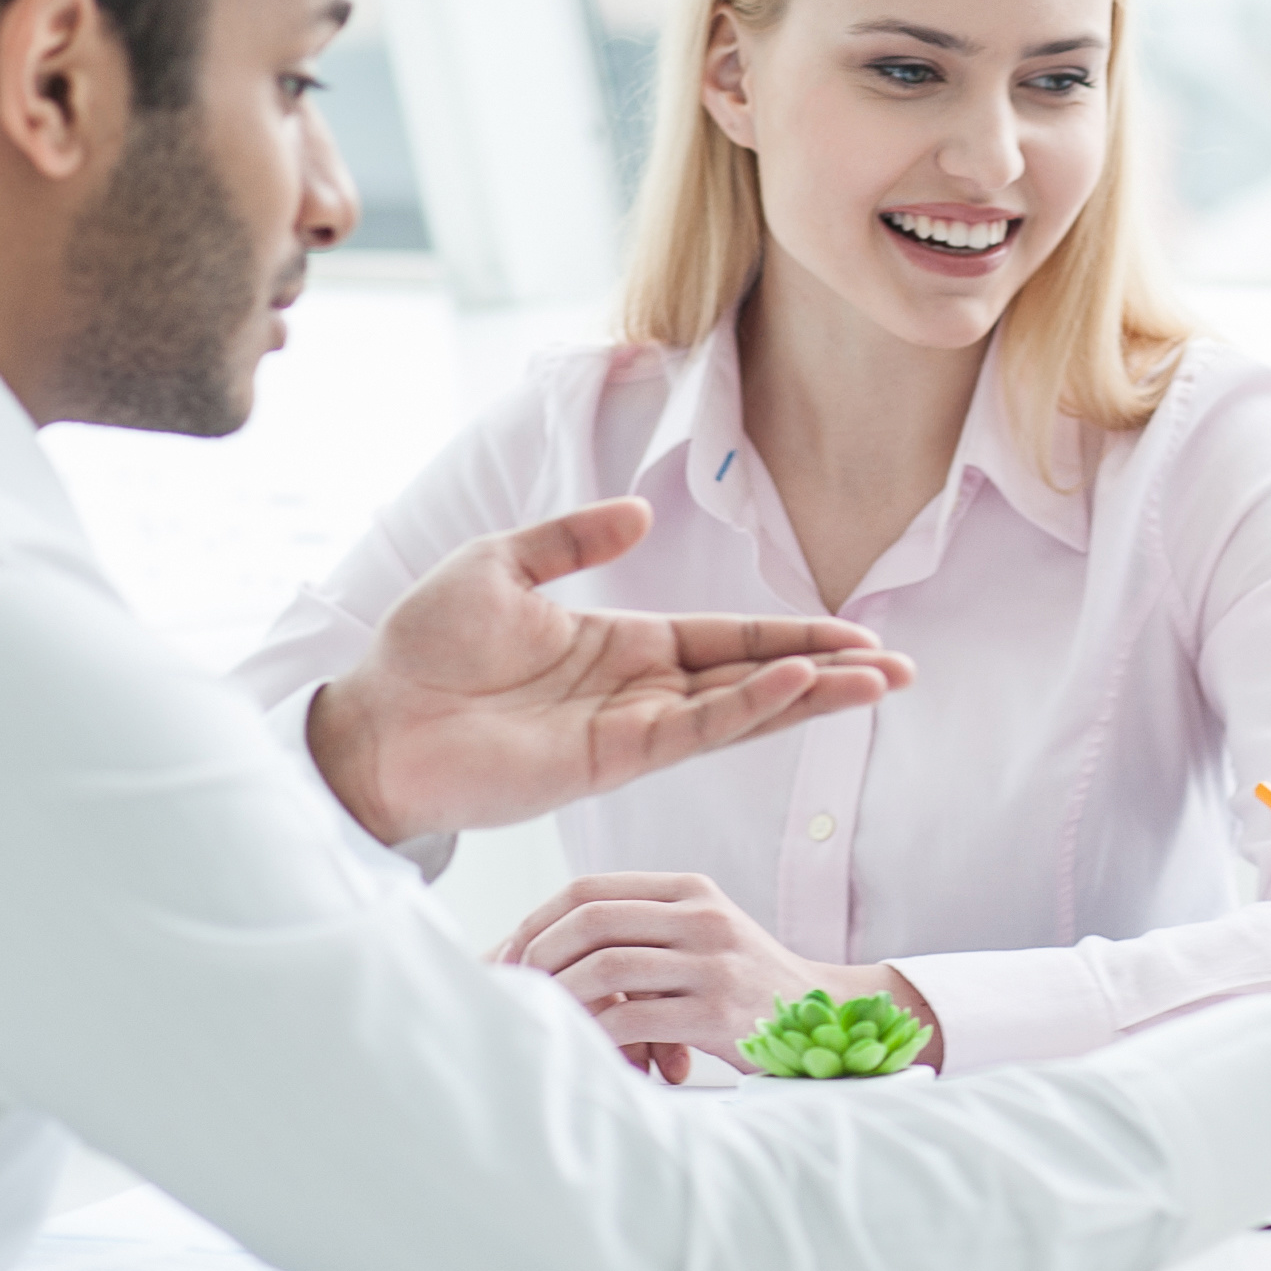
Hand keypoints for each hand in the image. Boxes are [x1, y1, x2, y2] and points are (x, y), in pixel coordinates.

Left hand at [305, 500, 912, 841]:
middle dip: (828, 671)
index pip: (726, 637)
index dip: (791, 632)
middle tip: (901, 669)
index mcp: (619, 641)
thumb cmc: (421, 647)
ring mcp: (629, 727)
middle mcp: (638, 689)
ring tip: (877, 681)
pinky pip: (695, 727)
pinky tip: (796, 684)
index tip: (857, 633)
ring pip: (741, 709)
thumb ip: (573, 538)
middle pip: (754, 675)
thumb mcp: (501, 564)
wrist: (370, 718)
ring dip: (809, 693)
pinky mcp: (608, 759)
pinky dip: (749, 707)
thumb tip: (642, 511)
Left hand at [501, 871, 938, 1076]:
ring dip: (560, 995)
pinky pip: (631, 1017)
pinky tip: (584, 1048)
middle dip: (536, 954)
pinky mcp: (716, 1012)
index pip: (590, 888)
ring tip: (542, 1020)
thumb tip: (539, 947)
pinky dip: (594, 1034)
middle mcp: (701, 916)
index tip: (508, 956)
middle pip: (589, 918)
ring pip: (604, 966)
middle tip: (512, 990)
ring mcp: (711, 962)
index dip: (537, 919)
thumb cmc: (741, 983)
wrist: (823, 1018)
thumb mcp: (699, 933)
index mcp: (688, 889)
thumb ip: (639, 928)